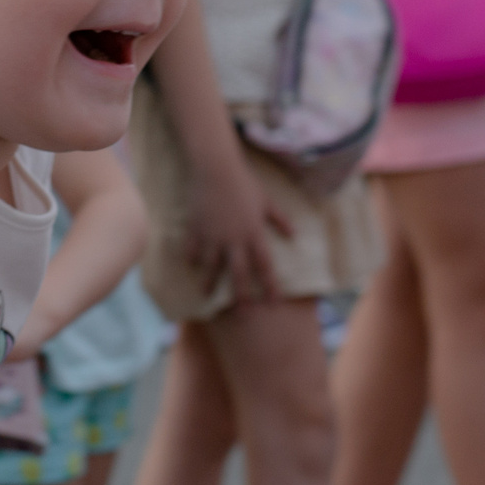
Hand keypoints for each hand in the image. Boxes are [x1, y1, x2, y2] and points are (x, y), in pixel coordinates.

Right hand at [182, 151, 291, 304]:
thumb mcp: (266, 201)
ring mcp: (213, 236)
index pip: (264, 266)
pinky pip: (193, 248)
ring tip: (206, 295)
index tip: (273, 303)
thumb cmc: (245, 183)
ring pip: (211, 267)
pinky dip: (191, 257)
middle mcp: (234, 240)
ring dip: (210, 283)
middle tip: (243, 315)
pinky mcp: (197, 229)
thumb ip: (279, 220)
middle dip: (241, 297)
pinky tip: (191, 265)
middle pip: (238, 274)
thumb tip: (294, 235)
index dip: (270, 286)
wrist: (216, 169)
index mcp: (254, 234)